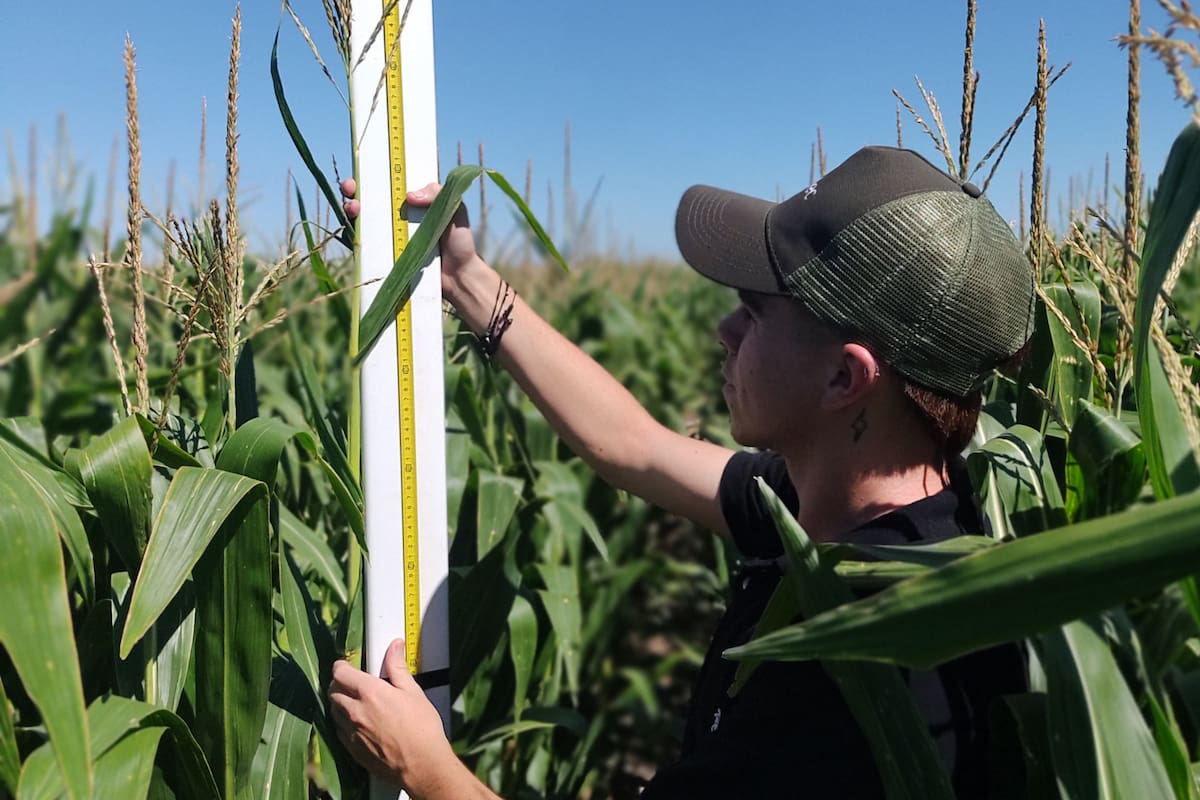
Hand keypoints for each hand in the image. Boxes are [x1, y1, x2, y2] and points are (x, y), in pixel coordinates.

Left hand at [328, 639, 468, 798]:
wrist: (422, 764)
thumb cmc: (422, 728)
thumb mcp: (413, 692)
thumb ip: (398, 667)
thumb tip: (394, 647)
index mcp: (370, 693)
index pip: (340, 673)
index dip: (340, 666)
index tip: (345, 665)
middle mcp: (355, 711)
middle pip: (333, 692)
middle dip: (339, 684)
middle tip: (351, 683)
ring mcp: (352, 732)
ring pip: (334, 712)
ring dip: (339, 704)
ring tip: (354, 702)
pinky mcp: (352, 750)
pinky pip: (339, 731)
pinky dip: (343, 724)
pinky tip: (357, 723)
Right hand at [340, 179, 484, 302]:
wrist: (458, 276)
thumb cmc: (458, 241)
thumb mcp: (455, 209)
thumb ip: (438, 194)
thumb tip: (409, 195)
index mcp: (411, 203)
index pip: (386, 185)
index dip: (371, 177)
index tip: (362, 174)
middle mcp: (396, 218)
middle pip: (368, 200)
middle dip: (353, 191)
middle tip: (351, 189)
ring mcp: (388, 238)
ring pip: (361, 221)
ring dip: (350, 211)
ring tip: (354, 209)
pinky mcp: (384, 257)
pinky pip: (364, 246)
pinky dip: (355, 237)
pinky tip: (354, 231)